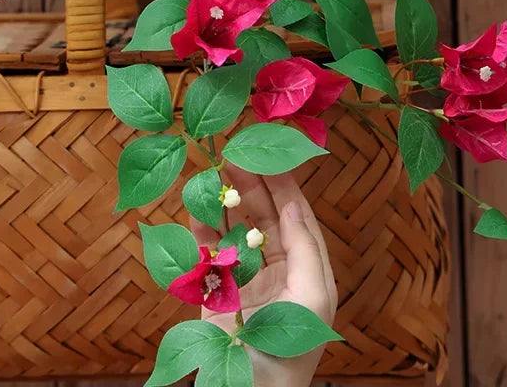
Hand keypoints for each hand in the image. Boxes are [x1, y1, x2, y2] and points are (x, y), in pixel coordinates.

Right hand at [192, 167, 337, 386]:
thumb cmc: (290, 352)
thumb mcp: (312, 299)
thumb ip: (305, 248)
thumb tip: (293, 204)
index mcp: (305, 268)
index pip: (295, 215)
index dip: (283, 184)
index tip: (268, 153)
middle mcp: (276, 268)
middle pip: (262, 215)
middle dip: (250, 184)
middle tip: (231, 155)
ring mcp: (244, 278)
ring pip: (233, 228)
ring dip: (224, 201)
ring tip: (212, 172)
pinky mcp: (214, 291)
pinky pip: (207, 252)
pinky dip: (200, 229)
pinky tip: (195, 207)